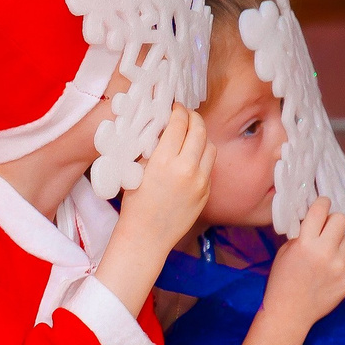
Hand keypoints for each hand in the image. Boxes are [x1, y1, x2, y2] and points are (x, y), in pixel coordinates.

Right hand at [116, 105, 211, 250]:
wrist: (146, 237)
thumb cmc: (135, 205)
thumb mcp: (136, 171)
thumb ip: (152, 149)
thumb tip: (161, 128)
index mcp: (164, 162)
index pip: (179, 124)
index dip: (177, 111)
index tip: (174, 107)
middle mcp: (186, 169)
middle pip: (199, 130)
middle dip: (193, 117)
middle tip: (186, 115)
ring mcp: (200, 182)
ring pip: (210, 146)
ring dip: (201, 136)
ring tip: (191, 135)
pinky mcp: (206, 192)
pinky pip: (209, 166)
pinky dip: (202, 157)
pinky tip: (191, 158)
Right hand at [261, 199, 344, 326]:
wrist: (289, 313)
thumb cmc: (282, 282)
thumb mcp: (285, 252)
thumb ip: (302, 235)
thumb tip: (318, 221)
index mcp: (306, 243)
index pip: (321, 209)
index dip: (322, 203)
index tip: (322, 205)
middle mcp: (326, 252)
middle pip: (342, 219)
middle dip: (333, 222)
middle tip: (327, 231)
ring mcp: (341, 266)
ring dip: (339, 243)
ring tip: (328, 256)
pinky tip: (333, 269)